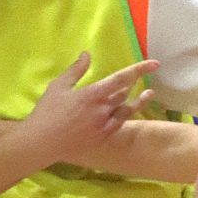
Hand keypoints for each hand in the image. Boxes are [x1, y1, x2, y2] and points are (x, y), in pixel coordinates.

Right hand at [25, 53, 157, 164]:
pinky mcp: (102, 138)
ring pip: (127, 110)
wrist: (42, 142)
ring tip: (148, 94)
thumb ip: (75, 70)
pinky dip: (126, 115)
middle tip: (141, 77)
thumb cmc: (47, 112)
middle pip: (125, 93)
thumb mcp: (58, 85)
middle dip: (133, 84)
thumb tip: (86, 55)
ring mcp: (104, 125)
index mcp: (93, 93)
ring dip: (137, 101)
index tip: (155, 63)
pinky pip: (120, 124)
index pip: (123, 78)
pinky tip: (129, 111)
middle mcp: (103, 109)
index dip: (141, 69)